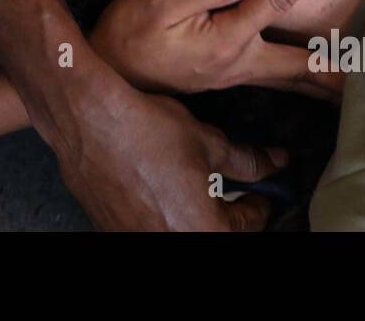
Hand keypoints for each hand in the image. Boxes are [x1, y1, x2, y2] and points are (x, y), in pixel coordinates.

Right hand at [55, 85, 287, 230]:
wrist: (88, 121)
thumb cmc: (146, 130)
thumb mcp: (208, 141)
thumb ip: (247, 160)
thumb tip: (275, 163)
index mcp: (203, 230)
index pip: (247, 226)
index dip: (258, 205)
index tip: (261, 193)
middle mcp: (170, 242)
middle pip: (213, 233)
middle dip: (226, 215)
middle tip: (233, 194)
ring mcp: (136, 239)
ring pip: (180, 232)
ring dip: (193, 216)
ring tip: (192, 188)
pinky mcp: (111, 230)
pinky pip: (148, 228)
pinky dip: (162, 215)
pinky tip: (159, 189)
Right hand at [88, 0, 348, 99]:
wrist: (107, 71)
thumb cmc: (129, 31)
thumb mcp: (162, 1)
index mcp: (228, 38)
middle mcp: (239, 62)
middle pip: (301, 63)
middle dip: (340, 63)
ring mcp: (233, 74)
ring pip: (290, 78)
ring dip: (324, 79)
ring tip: (356, 83)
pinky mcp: (224, 77)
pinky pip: (274, 79)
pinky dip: (299, 80)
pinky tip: (307, 79)